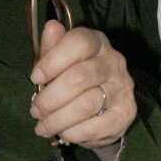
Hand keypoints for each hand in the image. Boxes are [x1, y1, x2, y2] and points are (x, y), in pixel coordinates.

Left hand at [29, 20, 135, 149]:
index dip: (53, 61)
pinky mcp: (125, 113)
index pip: (79, 42)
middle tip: (35, 110)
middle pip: (79, 78)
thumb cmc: (75, 77)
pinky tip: (64, 133)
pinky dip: (74, 133)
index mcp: (96, 42)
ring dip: (58, 119)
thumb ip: (53, 47)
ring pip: (86, 105)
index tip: (35, 77)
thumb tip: (51, 27)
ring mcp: (122, 88)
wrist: (106, 105)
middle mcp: (114, 62)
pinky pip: (95, 126)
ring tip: (43, 126)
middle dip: (50, 98)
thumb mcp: (60, 60)